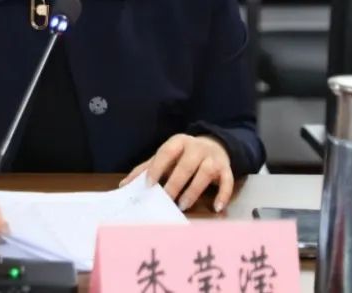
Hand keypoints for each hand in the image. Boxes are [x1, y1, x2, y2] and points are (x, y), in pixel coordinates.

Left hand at [119, 134, 233, 212]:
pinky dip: (223, 195)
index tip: (149, 185)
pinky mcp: (226, 169)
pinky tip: (216, 208)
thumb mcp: (165, 157)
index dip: (157, 167)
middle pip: (187, 164)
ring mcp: (213, 158)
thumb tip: (124, 185)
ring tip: (183, 204)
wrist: (214, 145)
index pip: (167, 152)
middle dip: (176, 182)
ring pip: (206, 172)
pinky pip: (228, 181)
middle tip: (167, 199)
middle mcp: (197, 147)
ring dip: (195, 189)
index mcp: (179, 142)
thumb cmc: (183, 155)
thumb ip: (146, 169)